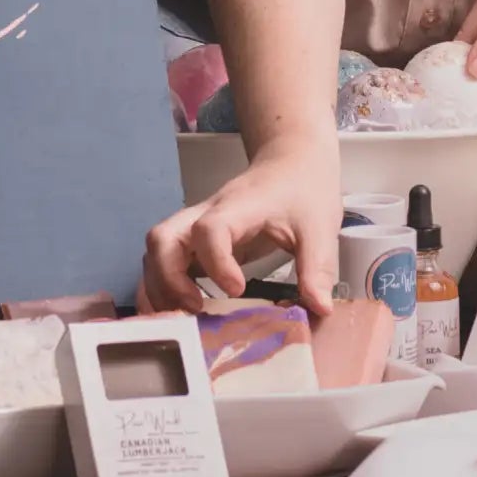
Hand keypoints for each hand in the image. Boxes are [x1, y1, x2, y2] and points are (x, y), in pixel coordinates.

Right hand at [141, 129, 341, 317]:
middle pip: (163, 238)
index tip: (237, 289)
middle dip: (167, 279)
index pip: (209, 229)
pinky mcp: (197, 240)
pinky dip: (162, 286)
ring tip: (184, 316)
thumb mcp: (319, 227)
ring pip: (156, 249)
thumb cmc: (303, 188)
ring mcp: (198, 225)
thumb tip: (319, 309)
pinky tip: (180, 310)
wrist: (292, 160)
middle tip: (195, 308)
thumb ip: (317, 268)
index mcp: (239, 208)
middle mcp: (208, 213)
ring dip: (159, 286)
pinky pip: (166, 259)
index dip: (215, 262)